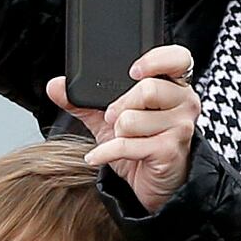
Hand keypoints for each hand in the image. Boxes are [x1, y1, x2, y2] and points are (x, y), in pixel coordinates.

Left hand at [49, 44, 198, 213]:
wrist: (151, 183)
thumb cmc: (139, 144)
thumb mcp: (110, 118)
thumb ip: (85, 100)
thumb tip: (55, 86)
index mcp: (175, 85)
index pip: (178, 58)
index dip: (155, 60)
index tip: (133, 71)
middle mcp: (184, 102)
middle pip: (148, 89)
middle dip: (119, 106)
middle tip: (113, 118)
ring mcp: (180, 127)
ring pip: (132, 119)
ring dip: (115, 133)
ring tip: (121, 139)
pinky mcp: (170, 151)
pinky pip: (126, 144)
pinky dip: (105, 151)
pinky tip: (99, 155)